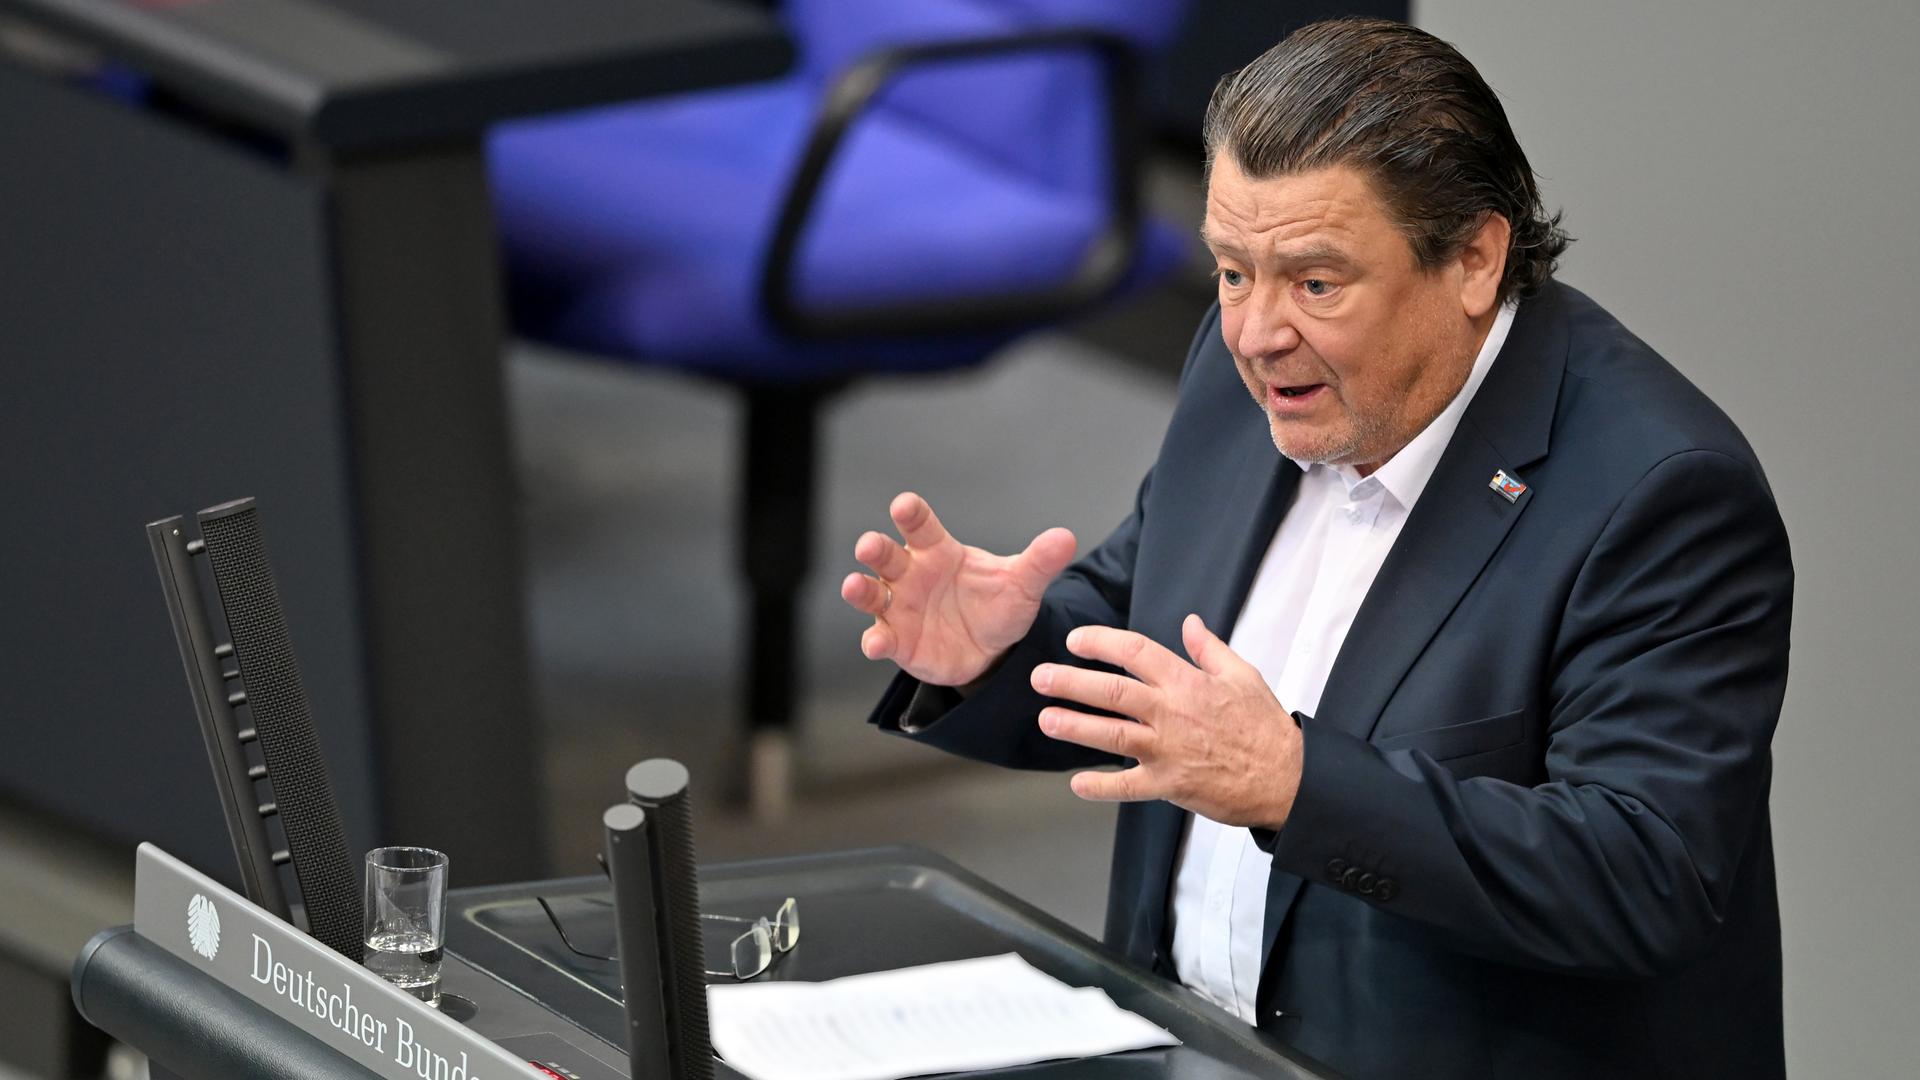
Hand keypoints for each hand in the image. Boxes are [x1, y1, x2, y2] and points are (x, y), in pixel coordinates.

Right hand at [841, 492, 1076, 687]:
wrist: (992, 650)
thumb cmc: (998, 605)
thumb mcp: (1021, 584)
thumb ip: (1039, 561)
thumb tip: (1066, 538)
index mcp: (938, 551)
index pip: (921, 526)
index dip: (911, 514)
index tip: (904, 505)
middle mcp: (912, 575)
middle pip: (886, 556)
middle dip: (875, 549)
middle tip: (869, 546)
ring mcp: (900, 608)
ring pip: (872, 594)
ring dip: (861, 590)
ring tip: (854, 586)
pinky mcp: (898, 641)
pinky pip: (881, 638)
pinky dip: (875, 641)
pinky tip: (876, 644)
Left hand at [1030, 614, 1302, 827]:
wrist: (1286, 777)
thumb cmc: (1265, 727)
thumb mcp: (1243, 675)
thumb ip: (1209, 648)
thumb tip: (1190, 623)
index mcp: (1187, 682)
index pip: (1135, 652)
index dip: (1100, 643)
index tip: (1076, 641)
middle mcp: (1172, 713)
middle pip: (1112, 692)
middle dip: (1071, 683)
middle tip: (1041, 677)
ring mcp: (1168, 750)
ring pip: (1111, 735)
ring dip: (1075, 727)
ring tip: (1047, 720)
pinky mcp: (1169, 784)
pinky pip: (1128, 787)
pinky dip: (1100, 787)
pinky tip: (1077, 784)